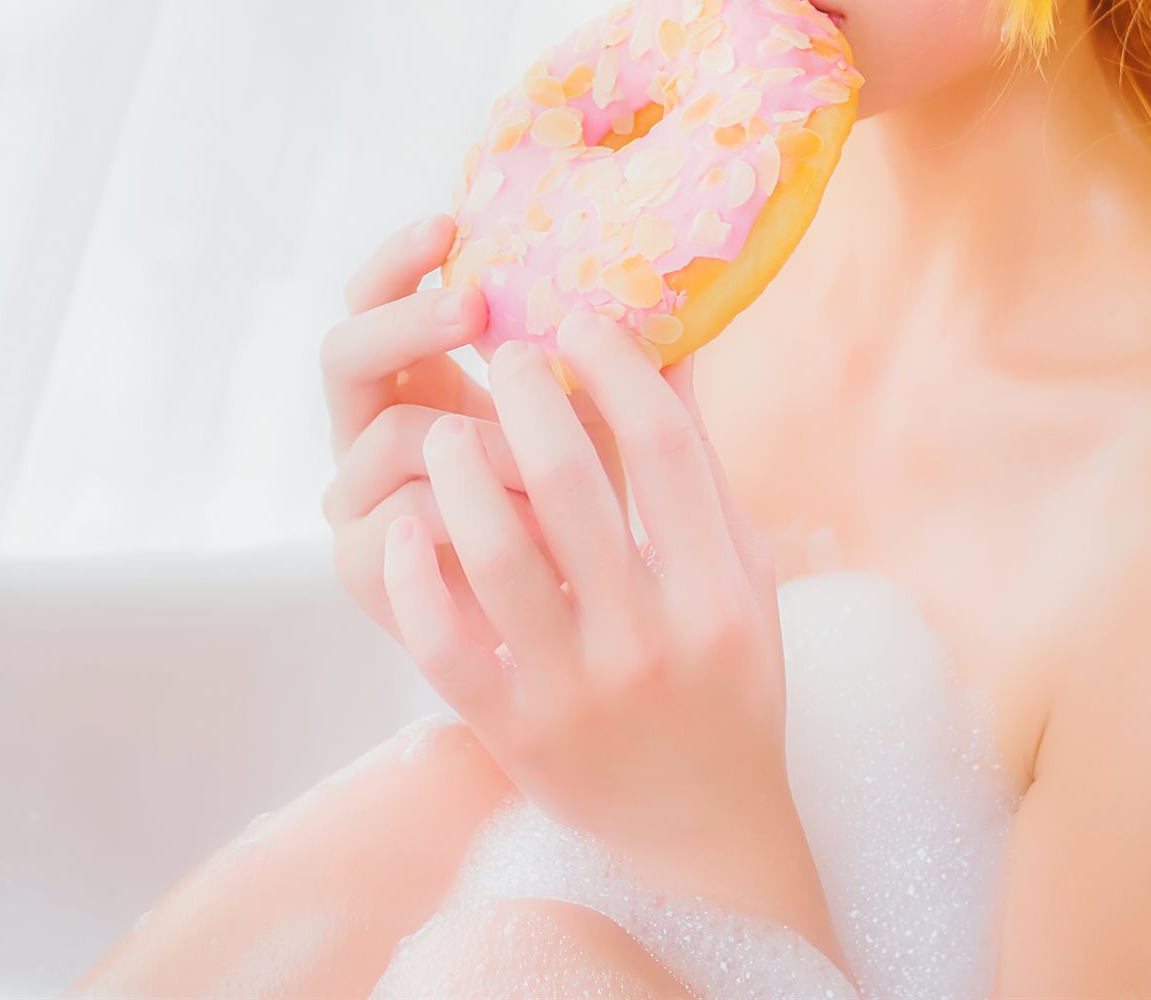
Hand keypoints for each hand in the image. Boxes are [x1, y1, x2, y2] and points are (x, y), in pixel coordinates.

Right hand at [319, 215, 630, 649]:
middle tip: (476, 306)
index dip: (399, 260)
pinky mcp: (363, 577)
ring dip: (480, 442)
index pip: (375, 298)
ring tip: (554, 475)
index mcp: (420, 385)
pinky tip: (525, 532)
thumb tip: (689, 291)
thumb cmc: (598, 537)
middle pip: (346, 354)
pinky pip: (393, 532)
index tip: (451, 223)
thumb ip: (623, 375)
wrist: (576, 660)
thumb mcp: (612, 441)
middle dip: (410, 321)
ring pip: (389, 440)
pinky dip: (461, 525)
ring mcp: (360, 506)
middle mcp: (373, 438)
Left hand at [386, 307, 797, 889]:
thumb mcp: (742, 576)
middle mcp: (650, 639)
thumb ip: (703, 469)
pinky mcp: (513, 732)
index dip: (615, 366)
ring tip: (449, 429)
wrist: (703, 831)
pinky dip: (417, 574)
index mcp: (719, 591)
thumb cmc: (725, 681)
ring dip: (462, 468)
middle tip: (505, 355)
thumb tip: (669, 345)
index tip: (579, 319)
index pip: (664, 447)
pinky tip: (409, 523)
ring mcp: (576, 690)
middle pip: (571, 482)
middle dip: (525, 395)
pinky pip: (444, 642)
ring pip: (495, 551)